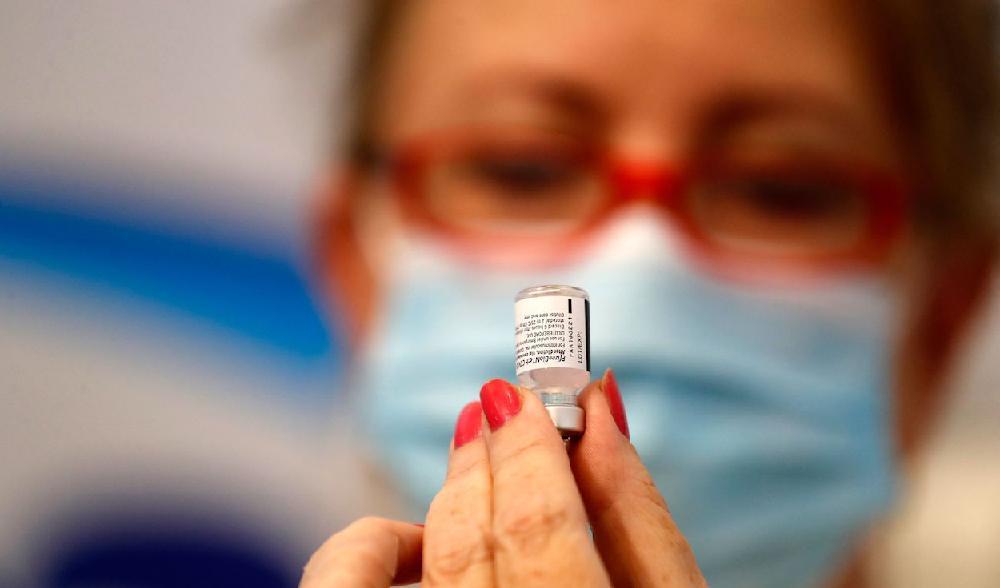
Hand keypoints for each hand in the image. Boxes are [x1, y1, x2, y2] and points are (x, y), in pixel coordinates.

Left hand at [301, 370, 706, 586]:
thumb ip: (640, 519)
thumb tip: (600, 408)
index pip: (542, 530)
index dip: (532, 449)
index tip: (530, 394)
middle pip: (472, 543)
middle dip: (488, 460)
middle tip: (500, 404)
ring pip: (411, 570)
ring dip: (446, 499)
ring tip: (474, 456)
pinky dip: (364, 555)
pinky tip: (413, 545)